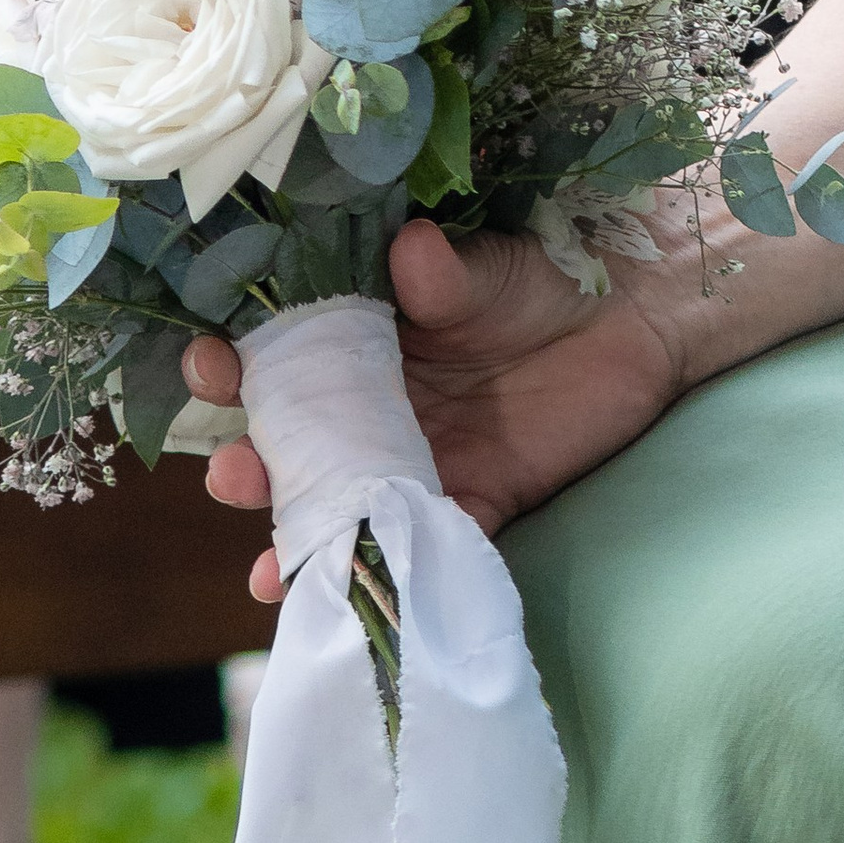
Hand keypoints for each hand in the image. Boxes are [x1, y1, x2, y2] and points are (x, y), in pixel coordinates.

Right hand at [183, 214, 685, 599]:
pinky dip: (387, 572)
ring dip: (298, 538)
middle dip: (251, 464)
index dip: (235, 363)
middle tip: (231, 471)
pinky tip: (354, 594)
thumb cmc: (545, 274)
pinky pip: (420, 545)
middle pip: (293, 448)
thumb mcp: (490, 267)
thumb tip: (409, 249)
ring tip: (270, 563)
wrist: (635, 315)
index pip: (279, 359)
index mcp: (359, 342)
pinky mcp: (472, 499)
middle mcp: (372, 409)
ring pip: (340, 508)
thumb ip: (446, 273)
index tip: (208, 361)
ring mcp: (416, 461)